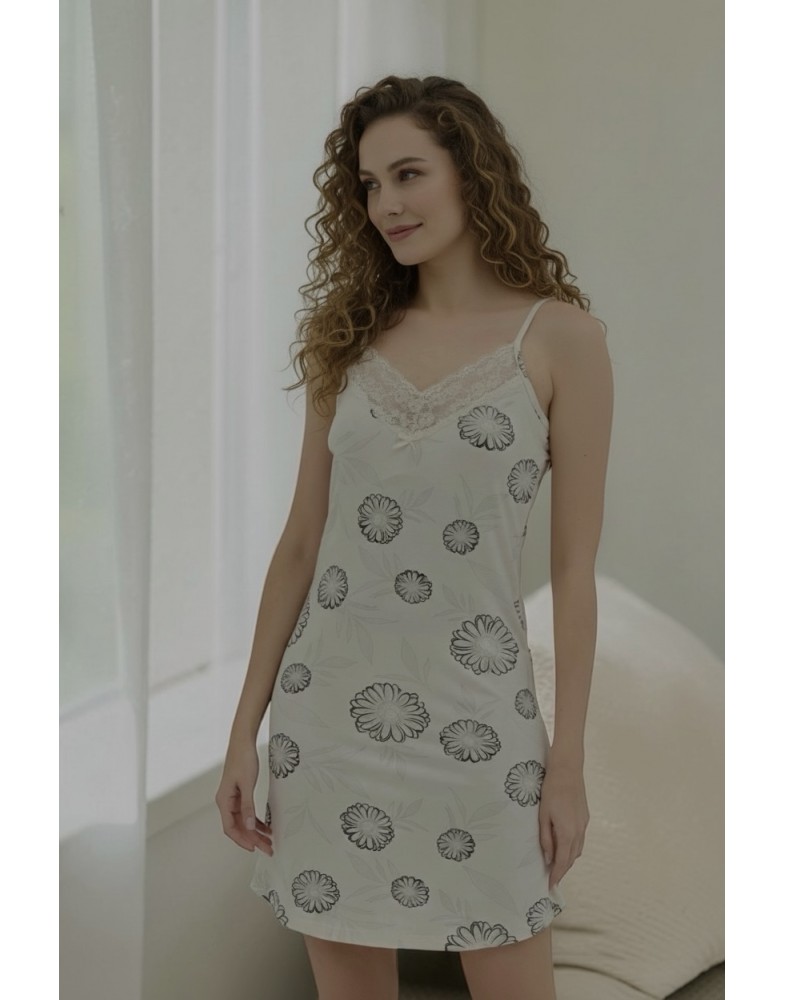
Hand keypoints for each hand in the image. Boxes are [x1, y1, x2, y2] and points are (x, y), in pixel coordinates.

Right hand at [215, 738, 273, 855]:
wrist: (243, 741)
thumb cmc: (242, 759)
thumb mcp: (247, 784)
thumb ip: (248, 806)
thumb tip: (250, 826)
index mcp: (224, 801)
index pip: (230, 828)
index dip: (242, 840)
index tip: (255, 848)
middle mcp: (226, 802)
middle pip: (238, 827)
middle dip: (253, 839)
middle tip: (267, 849)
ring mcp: (233, 798)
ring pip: (244, 821)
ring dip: (256, 831)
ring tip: (269, 841)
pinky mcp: (240, 793)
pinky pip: (247, 812)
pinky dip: (257, 820)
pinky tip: (266, 827)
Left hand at [539, 761, 588, 890]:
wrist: (567, 770)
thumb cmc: (551, 790)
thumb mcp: (543, 815)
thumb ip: (546, 838)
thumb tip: (548, 857)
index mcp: (567, 832)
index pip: (562, 861)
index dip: (557, 875)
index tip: (550, 886)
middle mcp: (579, 831)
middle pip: (572, 858)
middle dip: (563, 871)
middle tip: (553, 880)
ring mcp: (584, 824)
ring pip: (577, 850)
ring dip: (568, 860)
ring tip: (557, 866)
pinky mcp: (585, 818)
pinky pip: (580, 840)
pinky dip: (573, 848)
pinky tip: (565, 847)